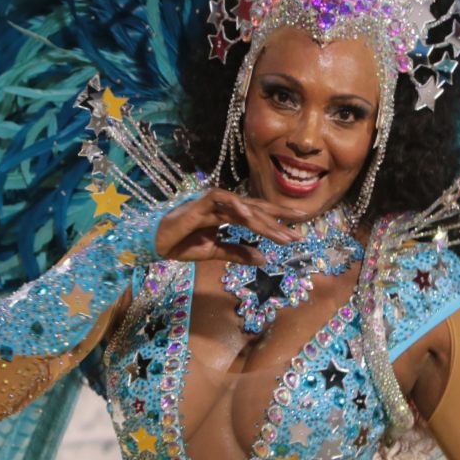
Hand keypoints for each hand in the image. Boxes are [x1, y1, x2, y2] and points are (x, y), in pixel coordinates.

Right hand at [154, 188, 306, 265]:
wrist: (157, 243)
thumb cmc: (183, 244)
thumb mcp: (216, 252)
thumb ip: (238, 253)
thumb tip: (264, 259)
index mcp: (229, 214)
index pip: (258, 216)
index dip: (278, 224)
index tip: (298, 234)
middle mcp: (225, 205)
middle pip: (258, 208)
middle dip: (280, 217)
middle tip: (302, 225)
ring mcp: (214, 202)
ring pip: (245, 208)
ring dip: (264, 221)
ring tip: (282, 235)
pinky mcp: (201, 202)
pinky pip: (222, 200)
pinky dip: (237, 206)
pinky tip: (251, 217)